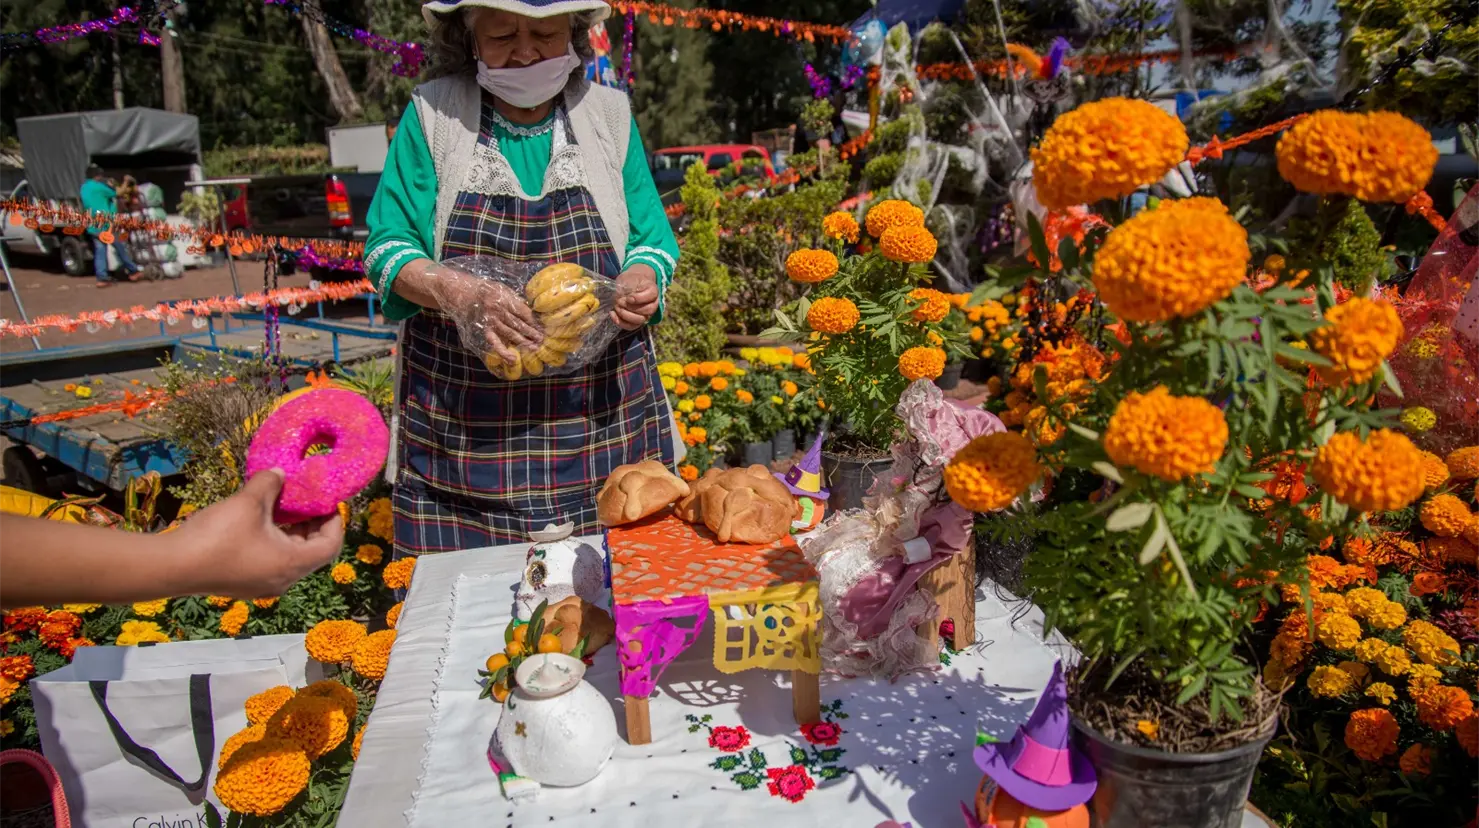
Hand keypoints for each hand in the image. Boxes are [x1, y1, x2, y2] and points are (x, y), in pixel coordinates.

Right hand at [175, 469, 345, 598]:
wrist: (171, 566)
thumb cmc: (216, 536)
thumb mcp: (248, 502)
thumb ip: (270, 484)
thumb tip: (280, 471)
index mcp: (292, 565)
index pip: (331, 545)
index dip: (335, 521)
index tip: (328, 501)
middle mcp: (282, 581)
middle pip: (312, 552)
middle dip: (312, 524)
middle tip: (307, 499)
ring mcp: (262, 586)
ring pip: (290, 558)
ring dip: (291, 532)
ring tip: (283, 505)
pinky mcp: (244, 584)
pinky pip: (271, 562)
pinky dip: (273, 542)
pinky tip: (260, 520)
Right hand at [473, 279, 541, 361]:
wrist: (467, 293)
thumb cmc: (489, 291)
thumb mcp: (504, 289)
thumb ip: (516, 300)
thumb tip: (531, 310)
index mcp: (505, 300)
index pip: (523, 312)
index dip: (533, 321)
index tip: (543, 327)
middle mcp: (499, 311)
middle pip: (518, 324)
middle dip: (531, 333)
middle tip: (542, 340)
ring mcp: (492, 322)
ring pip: (509, 334)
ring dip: (522, 341)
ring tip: (534, 348)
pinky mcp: (486, 330)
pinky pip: (495, 342)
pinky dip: (503, 352)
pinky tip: (512, 359)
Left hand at [612, 266, 658, 330]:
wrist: (631, 284)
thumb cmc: (630, 281)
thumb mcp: (628, 279)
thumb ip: (626, 286)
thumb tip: (619, 296)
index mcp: (653, 290)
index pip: (651, 295)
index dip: (639, 298)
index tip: (628, 297)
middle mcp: (653, 304)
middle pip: (647, 310)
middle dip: (631, 307)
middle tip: (619, 301)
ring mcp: (646, 314)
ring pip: (640, 320)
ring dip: (626, 315)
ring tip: (616, 307)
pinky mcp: (637, 321)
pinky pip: (631, 326)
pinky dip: (621, 322)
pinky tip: (612, 314)